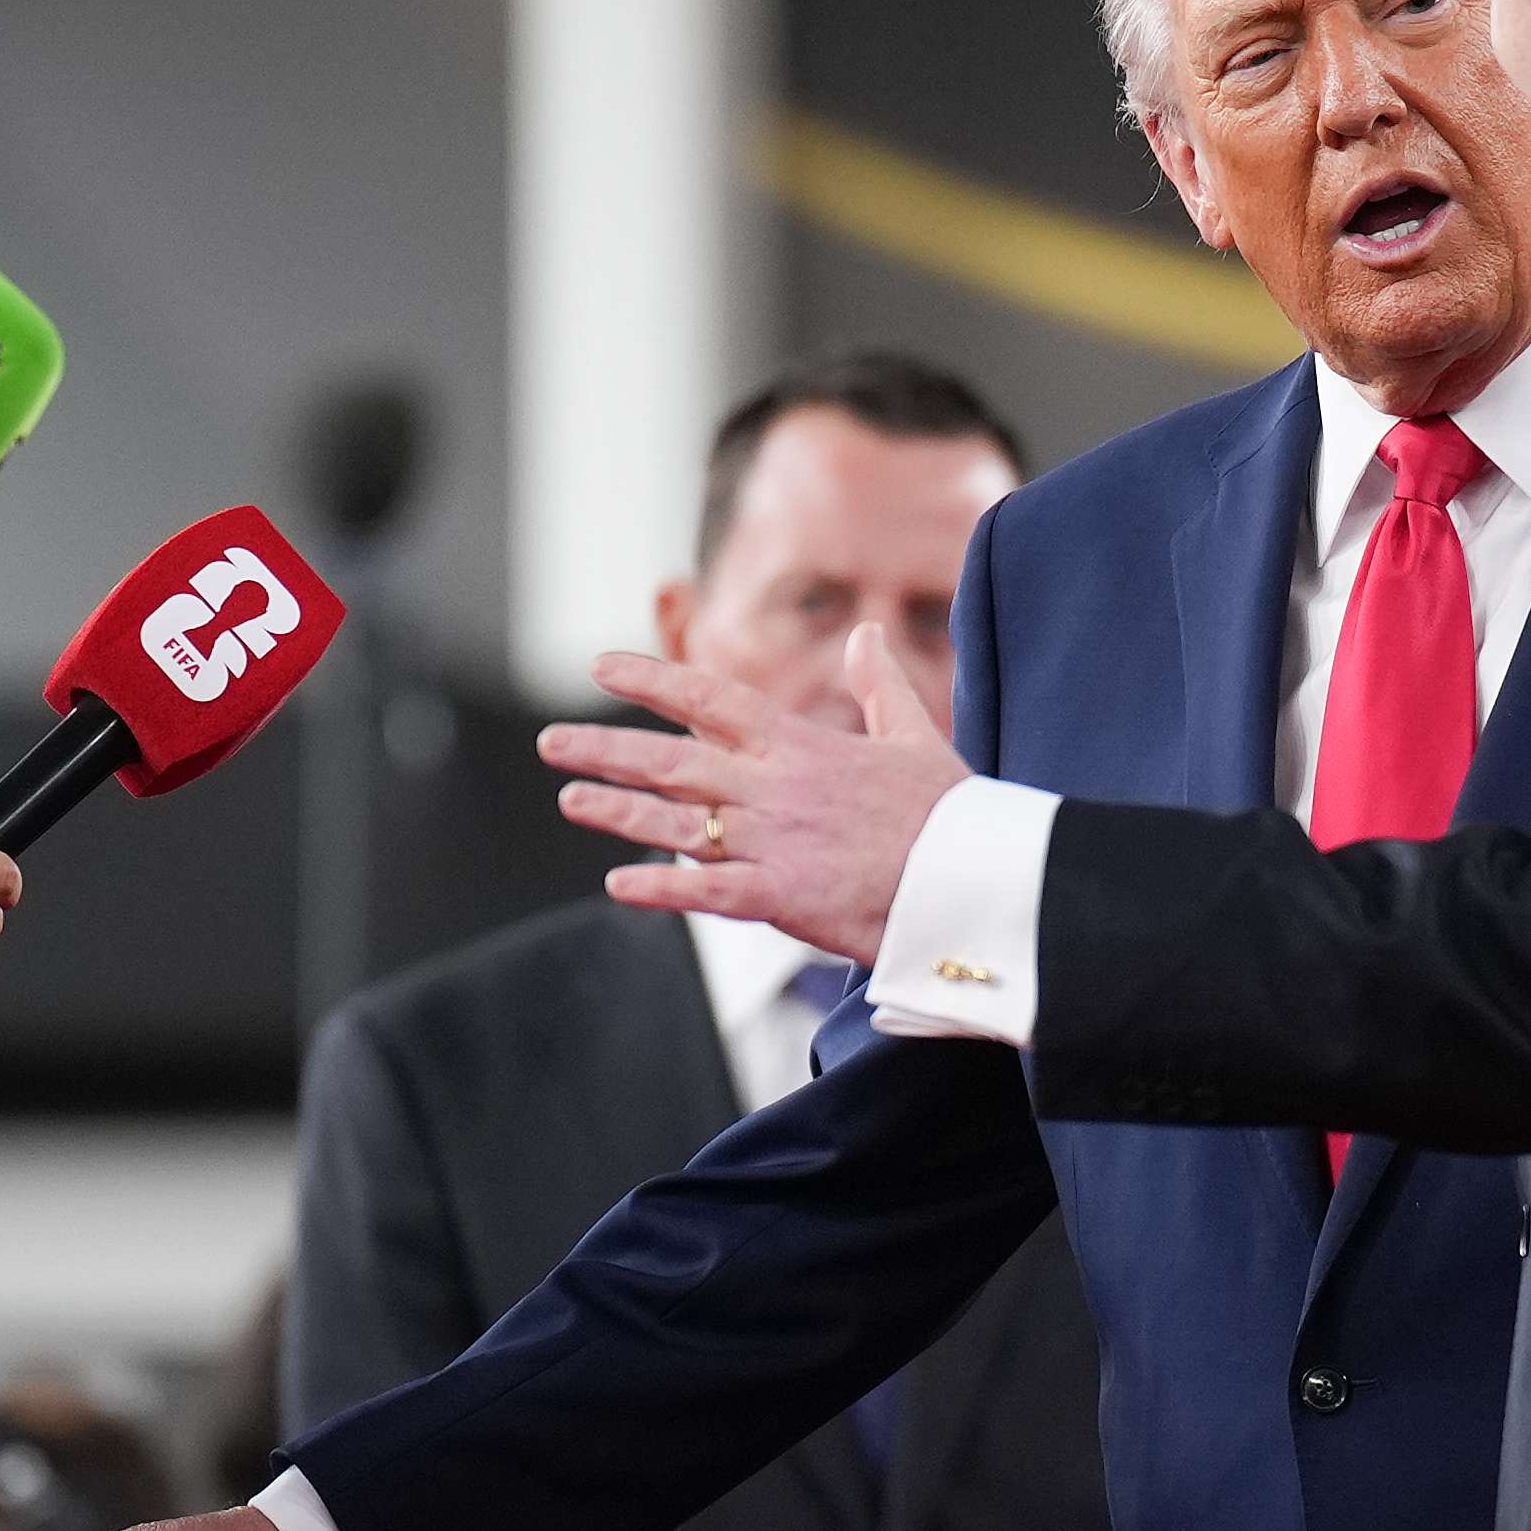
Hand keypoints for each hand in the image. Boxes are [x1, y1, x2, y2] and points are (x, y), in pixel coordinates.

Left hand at [538, 624, 971, 963]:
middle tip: (550, 742)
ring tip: (569, 798)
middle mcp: (776, 787)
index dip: (650, 679)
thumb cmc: (953, 815)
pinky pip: (707, 892)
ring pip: (675, 822)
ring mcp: (774, 841)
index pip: (710, 698)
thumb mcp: (917, 736)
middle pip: (672, 760)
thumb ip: (881, 685)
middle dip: (606, 747)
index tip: (600, 666)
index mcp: (803, 744)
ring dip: (617, 810)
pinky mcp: (783, 896)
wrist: (980, 882)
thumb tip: (866, 633)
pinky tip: (618, 885)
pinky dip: (661, 888)